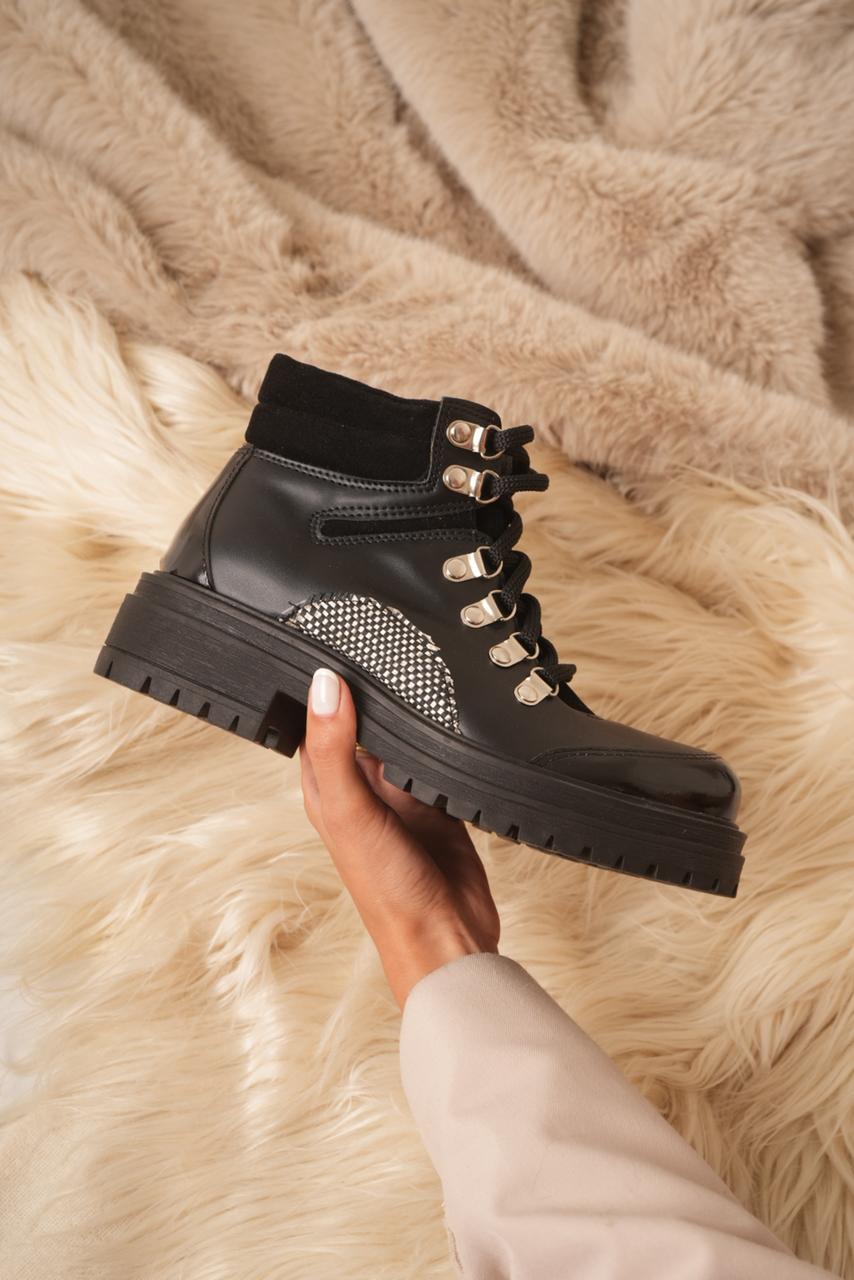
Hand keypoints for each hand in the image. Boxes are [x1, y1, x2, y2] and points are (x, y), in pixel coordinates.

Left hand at [299, 668, 500, 1008]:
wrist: (448, 935)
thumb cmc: (386, 890)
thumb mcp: (350, 812)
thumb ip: (334, 749)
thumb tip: (324, 685)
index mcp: (327, 788)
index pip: (315, 721)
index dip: (318, 684)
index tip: (327, 638)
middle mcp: (362, 787)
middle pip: (362, 722)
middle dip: (370, 689)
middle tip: (380, 637)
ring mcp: (402, 793)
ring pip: (403, 735)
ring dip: (410, 710)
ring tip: (418, 662)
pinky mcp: (440, 799)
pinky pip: (441, 756)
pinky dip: (445, 737)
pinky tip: (452, 712)